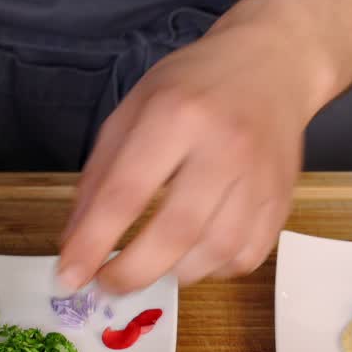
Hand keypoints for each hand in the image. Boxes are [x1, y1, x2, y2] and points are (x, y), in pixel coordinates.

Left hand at [57, 11, 334, 294]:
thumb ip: (101, 175)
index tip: (69, 277)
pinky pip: (248, 256)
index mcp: (176, 115)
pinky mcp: (283, 199)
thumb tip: (76, 242)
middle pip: (176, 232)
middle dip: (133, 272)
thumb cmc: (193, 86)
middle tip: (108, 285)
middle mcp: (224, 147)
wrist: (272, 65)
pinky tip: (196, 254)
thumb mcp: (133, 111)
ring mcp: (261, 176)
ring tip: (153, 264)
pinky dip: (215, 269)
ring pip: (216, 252)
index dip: (93, 243)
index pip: (127, 193)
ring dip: (174, 272)